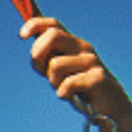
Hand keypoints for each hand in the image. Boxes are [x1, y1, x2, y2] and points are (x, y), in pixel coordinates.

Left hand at [21, 17, 131, 131]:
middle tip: (43, 72)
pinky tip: (70, 96)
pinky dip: (63, 93)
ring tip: (63, 88)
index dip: (35, 25)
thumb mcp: (57, 73)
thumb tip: (34, 54)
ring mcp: (92, 61)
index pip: (53, 24)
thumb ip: (44, 61)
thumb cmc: (79, 89)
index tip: (22, 36)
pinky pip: (67, 84)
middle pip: (53, 35)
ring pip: (55, 64)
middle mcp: (83, 47)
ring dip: (53, 81)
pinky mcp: (98, 77)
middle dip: (39, 53)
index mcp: (72, 43)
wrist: (108, 108)